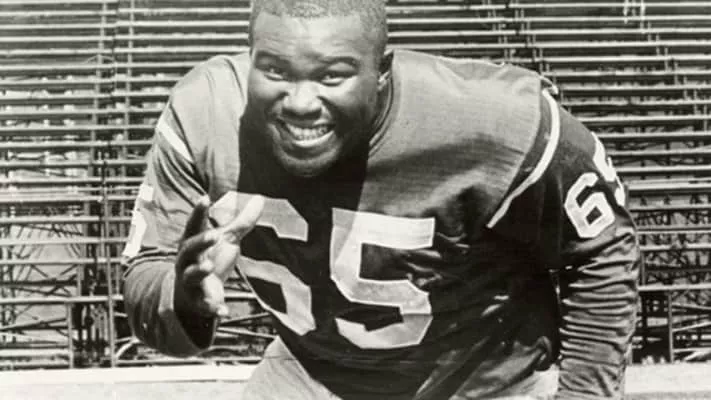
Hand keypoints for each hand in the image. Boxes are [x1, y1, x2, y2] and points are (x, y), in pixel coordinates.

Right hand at [174, 194, 263, 317]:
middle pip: (189, 250)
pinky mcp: (198, 303)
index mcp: (193, 244)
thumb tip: (261, 198)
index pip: (194, 226)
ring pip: (190, 277)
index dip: (198, 212)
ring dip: (200, 271)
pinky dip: (213, 309)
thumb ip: (242, 221)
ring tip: (210, 267)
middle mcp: (187, 262)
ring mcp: (190, 283)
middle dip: (200, 242)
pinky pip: (203, 306)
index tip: (205, 198)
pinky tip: (224, 311)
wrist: (194, 296)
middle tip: (215, 235)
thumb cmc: (210, 260)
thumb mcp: (227, 240)